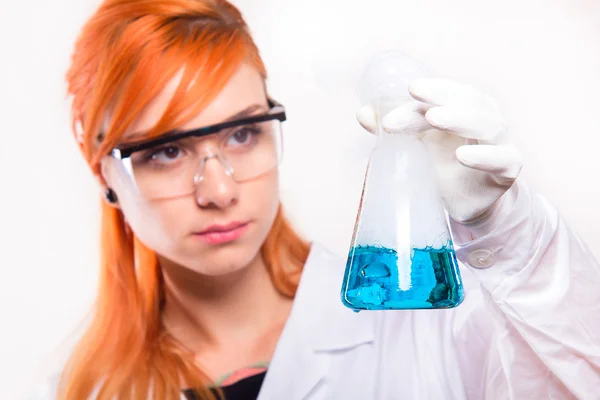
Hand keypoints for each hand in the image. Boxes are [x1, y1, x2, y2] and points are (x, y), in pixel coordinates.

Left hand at [357, 78, 522, 224]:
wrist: (467, 202)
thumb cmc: (442, 165)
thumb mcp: (416, 144)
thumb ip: (395, 127)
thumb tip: (362, 113)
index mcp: (466, 107)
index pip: (449, 93)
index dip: (430, 90)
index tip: (407, 89)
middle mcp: (485, 119)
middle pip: (469, 101)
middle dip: (441, 97)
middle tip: (416, 96)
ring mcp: (499, 143)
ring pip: (489, 124)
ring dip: (460, 118)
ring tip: (435, 118)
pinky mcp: (507, 170)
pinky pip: (503, 159)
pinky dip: (484, 156)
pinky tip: (463, 155)